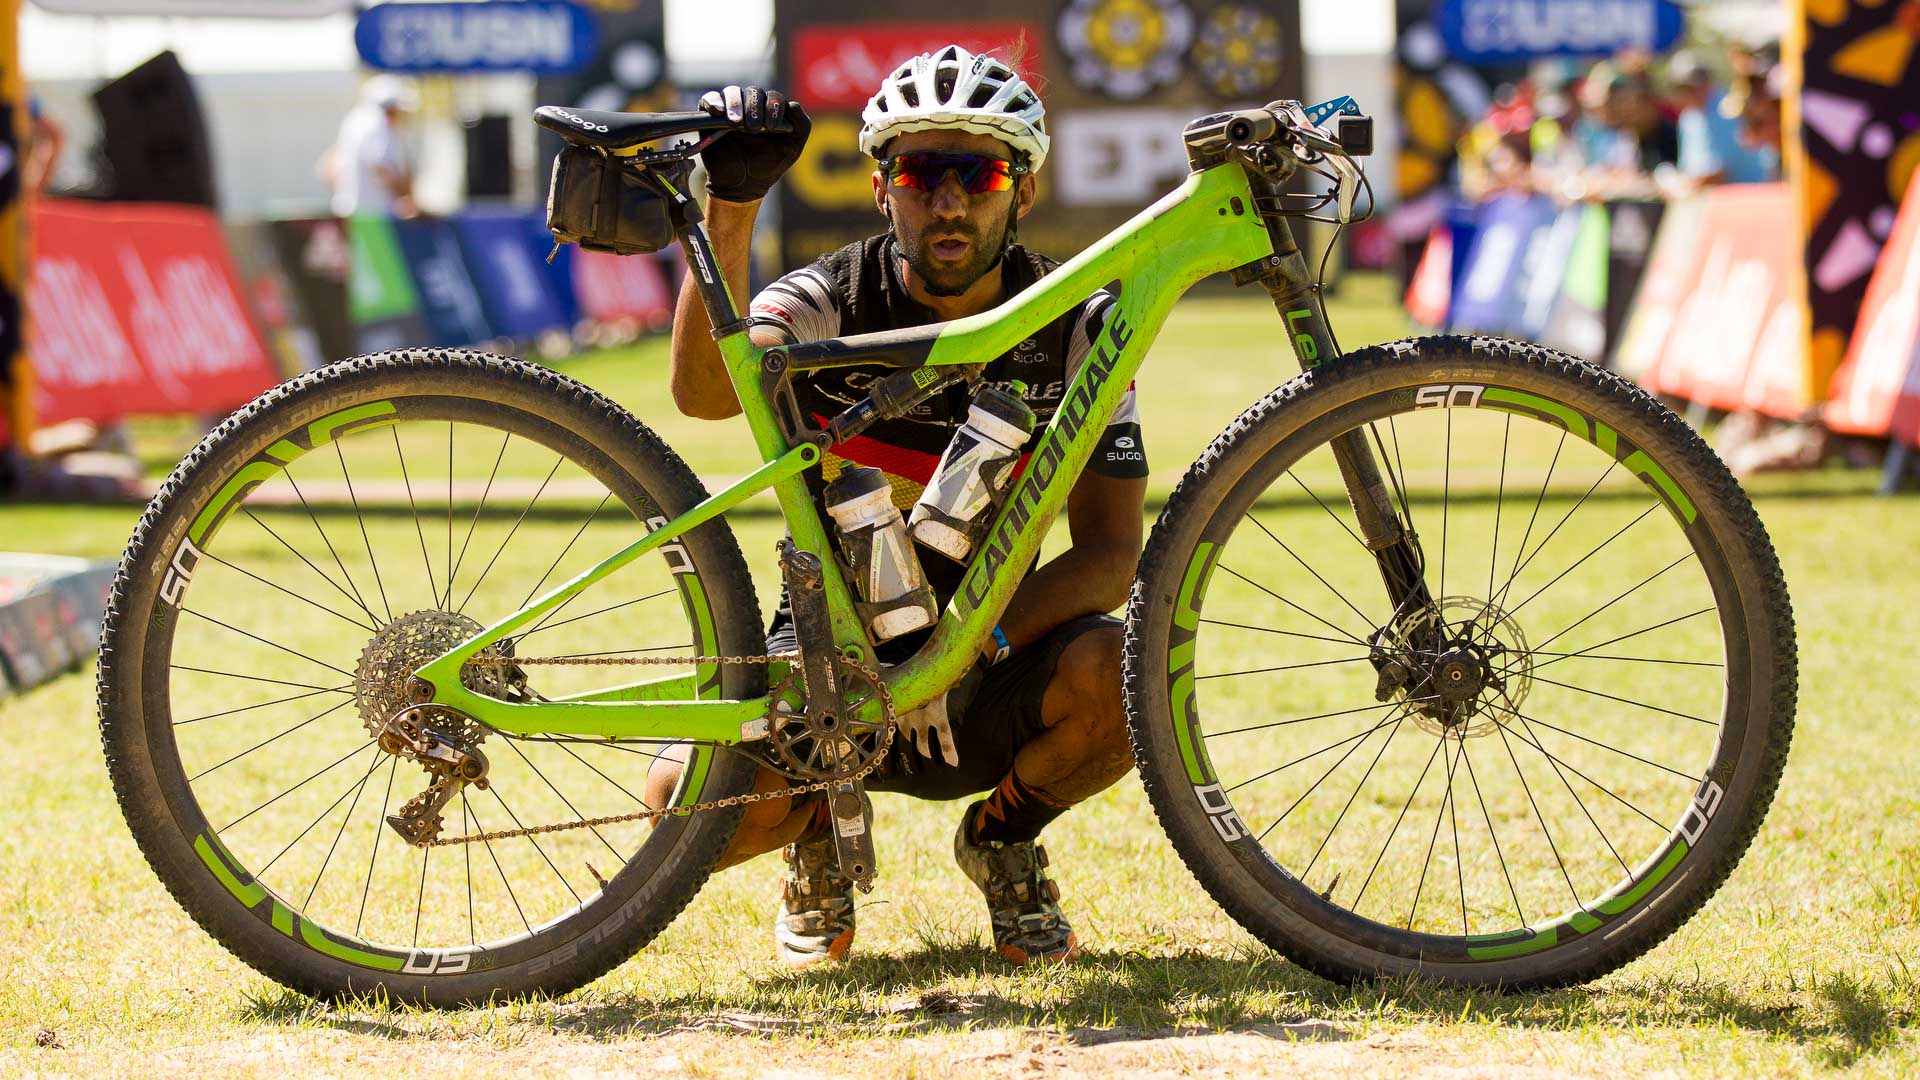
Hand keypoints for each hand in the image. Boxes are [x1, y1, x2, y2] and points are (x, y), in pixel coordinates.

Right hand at [697, 85, 810, 203]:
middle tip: (753, 128)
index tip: (771, 127)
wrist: (743, 186)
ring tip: (737, 123)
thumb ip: (802, 126)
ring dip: (736, 104)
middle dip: (754, 107)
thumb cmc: (769, 166)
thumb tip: (793, 104)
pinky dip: (713, 101)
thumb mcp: (792, 148)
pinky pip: (709, 100)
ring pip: (732, 92)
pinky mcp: (710, 118)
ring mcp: (730, 111)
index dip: (773, 107)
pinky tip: (719, 112)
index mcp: (770, 111)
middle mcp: (750, 107)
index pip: (773, 97)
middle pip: (753, 92)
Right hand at [894, 660, 986, 767]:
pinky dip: (899, 734)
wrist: (904, 667)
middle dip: (928, 754)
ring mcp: (906, 718)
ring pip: (909, 741)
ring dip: (912, 748)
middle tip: (931, 758)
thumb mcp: (942, 682)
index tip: (953, 764)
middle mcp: (921, 719)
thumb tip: (958, 681)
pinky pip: (897, 729)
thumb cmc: (930, 674)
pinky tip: (900, 736)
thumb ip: (949, 684)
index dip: (949, 751)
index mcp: (936, 712)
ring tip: (916, 755)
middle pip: (923, 746)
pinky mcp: (894, 714)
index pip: (944, 738)